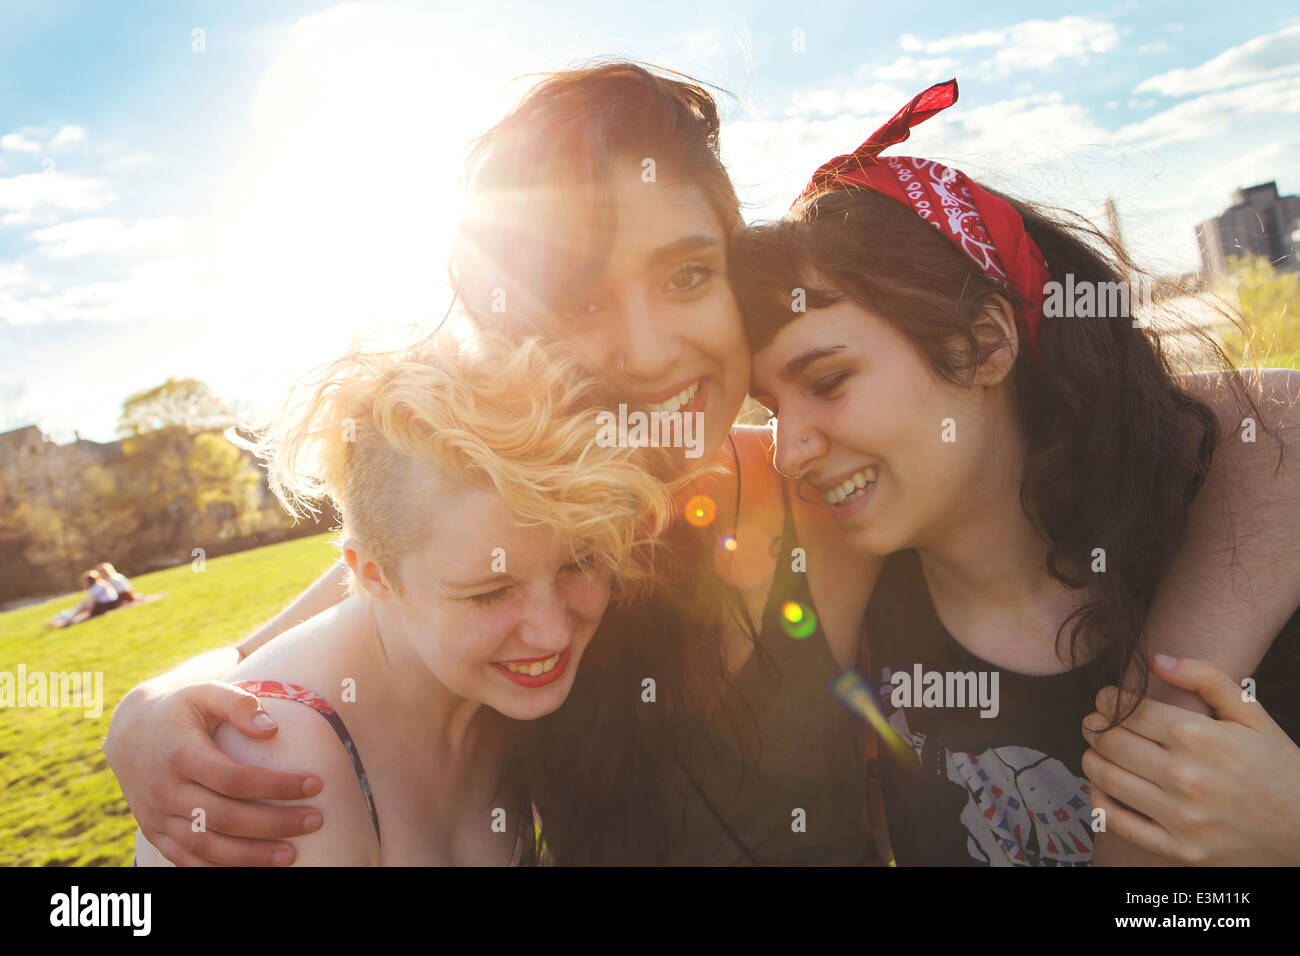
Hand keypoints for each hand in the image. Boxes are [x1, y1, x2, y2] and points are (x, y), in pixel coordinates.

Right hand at [103, 679, 324, 864]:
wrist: (130, 733)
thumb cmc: (181, 709)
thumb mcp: (206, 692)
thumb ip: (239, 704)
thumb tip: (272, 730)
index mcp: (180, 753)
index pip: (234, 779)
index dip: (276, 786)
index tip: (315, 784)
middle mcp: (165, 789)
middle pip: (224, 817)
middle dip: (273, 824)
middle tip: (315, 821)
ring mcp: (157, 815)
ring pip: (205, 846)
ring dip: (250, 856)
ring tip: (290, 855)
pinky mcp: (154, 832)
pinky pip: (185, 860)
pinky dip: (218, 869)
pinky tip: (254, 868)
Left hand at [1081, 655, 1299, 864]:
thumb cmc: (1274, 764)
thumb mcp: (1250, 712)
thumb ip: (1204, 676)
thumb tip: (1155, 658)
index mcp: (1198, 736)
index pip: (1126, 710)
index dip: (1106, 701)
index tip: (1106, 700)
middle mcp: (1185, 776)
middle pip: (1109, 741)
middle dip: (1095, 726)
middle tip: (1096, 723)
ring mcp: (1181, 816)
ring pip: (1105, 777)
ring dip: (1092, 758)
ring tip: (1099, 751)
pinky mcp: (1179, 848)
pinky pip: (1117, 822)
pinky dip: (1099, 800)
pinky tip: (1104, 786)